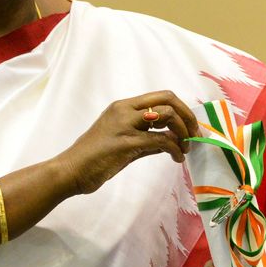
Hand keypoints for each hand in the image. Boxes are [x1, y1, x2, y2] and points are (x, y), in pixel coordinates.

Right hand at [55, 90, 199, 194]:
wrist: (71, 170)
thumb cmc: (94, 159)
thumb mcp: (123, 143)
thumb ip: (146, 139)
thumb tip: (171, 142)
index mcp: (123, 106)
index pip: (161, 96)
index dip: (181, 109)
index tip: (190, 126)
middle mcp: (125, 110)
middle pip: (168, 99)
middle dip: (187, 116)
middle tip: (194, 135)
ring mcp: (125, 124)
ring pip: (167, 115)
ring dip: (184, 132)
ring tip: (185, 148)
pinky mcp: (127, 142)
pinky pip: (161, 140)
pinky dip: (175, 149)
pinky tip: (177, 158)